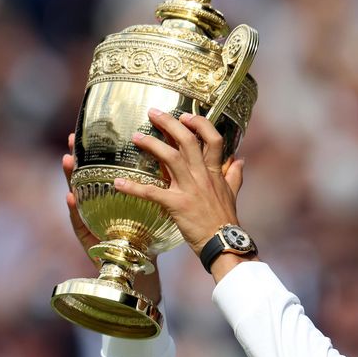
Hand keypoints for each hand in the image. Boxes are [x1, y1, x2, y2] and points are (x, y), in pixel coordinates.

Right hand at [62, 133, 161, 303]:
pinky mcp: (90, 239)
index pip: (105, 170)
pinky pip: (80, 223)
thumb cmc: (146, 236)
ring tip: (66, 160)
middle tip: (72, 140)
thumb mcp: (151, 208)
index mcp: (114, 197)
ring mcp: (92, 221)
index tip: (90, 130)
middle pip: (88, 178)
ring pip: (80, 196)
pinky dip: (75, 210)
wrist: (142, 267)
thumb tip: (166, 159)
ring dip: (72, 177)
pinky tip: (70, 197)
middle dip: (79, 157)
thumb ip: (152, 187)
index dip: (97, 151)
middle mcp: (100, 206)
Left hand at [115, 109, 244, 256]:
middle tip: (153, 113)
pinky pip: (152, 192)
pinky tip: (118, 183)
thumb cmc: (225, 220)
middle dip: (169, 123)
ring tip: (136, 137)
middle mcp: (201, 176)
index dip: (200, 124)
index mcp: (214, 172)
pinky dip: (133, 187)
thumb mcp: (232, 194)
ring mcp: (189, 189)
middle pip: (187, 141)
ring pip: (170, 158)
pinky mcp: (176, 205)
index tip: (185, 116)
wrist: (222, 243)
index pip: (213, 139)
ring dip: (151, 145)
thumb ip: (234, 175)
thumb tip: (239, 160)